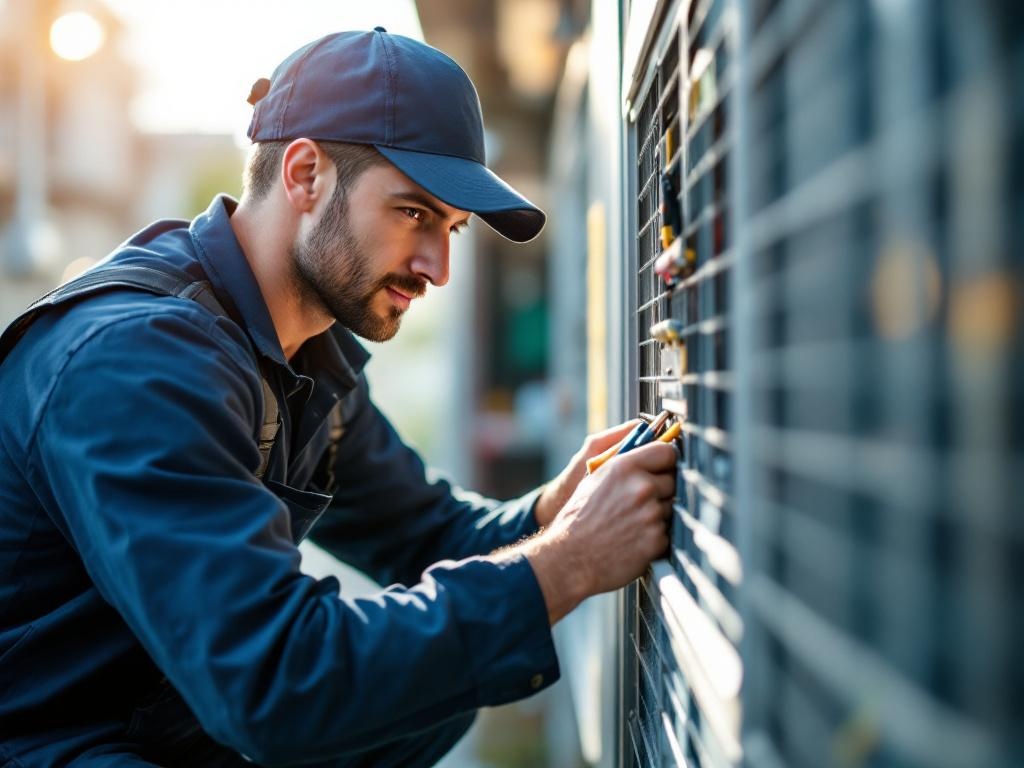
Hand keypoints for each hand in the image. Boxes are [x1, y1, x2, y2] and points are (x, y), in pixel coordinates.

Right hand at [518, 441, 676, 622]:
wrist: (569, 558)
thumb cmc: (579, 518)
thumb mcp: (595, 479)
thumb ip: (625, 465)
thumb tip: (650, 455)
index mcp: (624, 467)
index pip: (666, 452)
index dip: (666, 460)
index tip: (663, 468)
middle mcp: (641, 487)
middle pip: (672, 481)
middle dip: (661, 491)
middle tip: (638, 504)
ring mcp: (651, 514)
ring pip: (670, 508)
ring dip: (657, 515)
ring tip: (630, 524)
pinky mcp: (656, 540)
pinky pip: (667, 533)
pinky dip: (654, 538)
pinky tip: (632, 541)